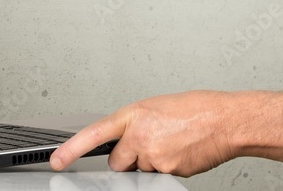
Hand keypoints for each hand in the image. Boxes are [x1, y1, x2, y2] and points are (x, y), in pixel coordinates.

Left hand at [50, 90, 236, 175]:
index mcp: (135, 113)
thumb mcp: (160, 107)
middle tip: (149, 144)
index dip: (71, 149)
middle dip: (128, 158)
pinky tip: (181, 152)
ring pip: (140, 170)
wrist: (226, 121)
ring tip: (173, 143)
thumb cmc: (199, 109)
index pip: (94, 133)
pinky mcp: (167, 172)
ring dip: (151, 161)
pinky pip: (158, 175)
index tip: (56, 161)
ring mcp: (153, 156)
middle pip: (117, 162)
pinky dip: (167, 167)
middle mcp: (139, 135)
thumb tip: (128, 140)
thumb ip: (138, 123)